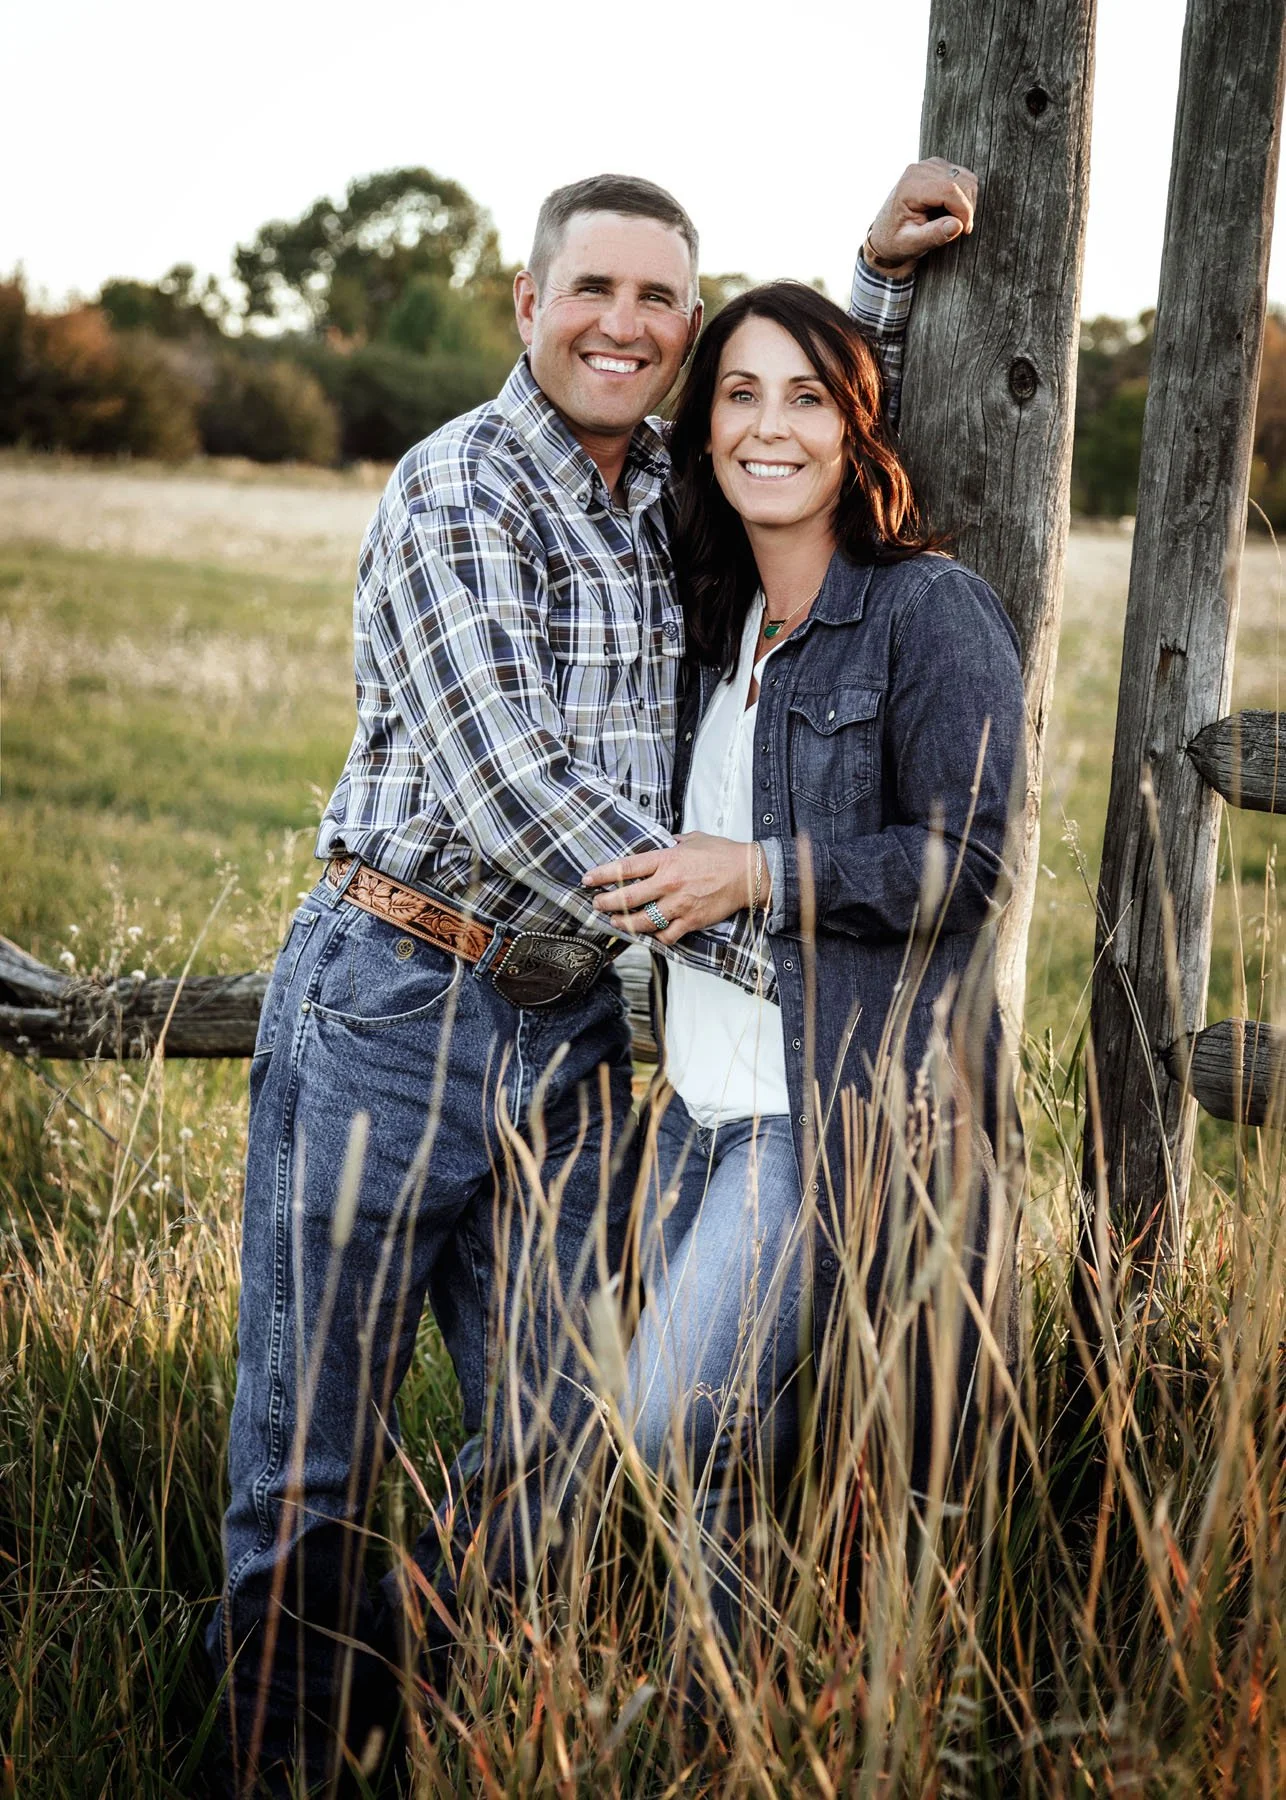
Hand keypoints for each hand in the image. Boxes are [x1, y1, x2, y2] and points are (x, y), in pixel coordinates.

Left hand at [582, 833, 769, 944]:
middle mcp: (669, 883)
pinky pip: (666, 935)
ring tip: (616, 922)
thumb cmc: (723, 854)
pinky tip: (650, 933)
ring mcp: (679, 904)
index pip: (626, 868)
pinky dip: (655, 936)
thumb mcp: (692, 839)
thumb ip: (672, 844)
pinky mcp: (691, 921)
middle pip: (627, 898)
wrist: (748, 873)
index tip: (588, 879)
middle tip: (597, 904)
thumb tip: (661, 844)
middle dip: (606, 903)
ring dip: (624, 923)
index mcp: (667, 859)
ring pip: (642, 921)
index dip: (602, 874)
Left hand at [864, 157, 977, 276]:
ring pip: (967, 178)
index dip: (964, 211)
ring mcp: (929, 165)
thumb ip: (933, 235)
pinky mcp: (937, 166)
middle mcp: (919, 170)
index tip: (964, 231)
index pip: (950, 190)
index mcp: (910, 186)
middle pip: (962, 182)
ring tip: (953, 221)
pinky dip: (965, 195)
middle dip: (967, 208)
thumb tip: (957, 225)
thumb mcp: (911, 244)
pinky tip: (952, 211)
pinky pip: (964, 177)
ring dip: (967, 202)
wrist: (885, 234)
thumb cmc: (896, 241)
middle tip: (960, 230)